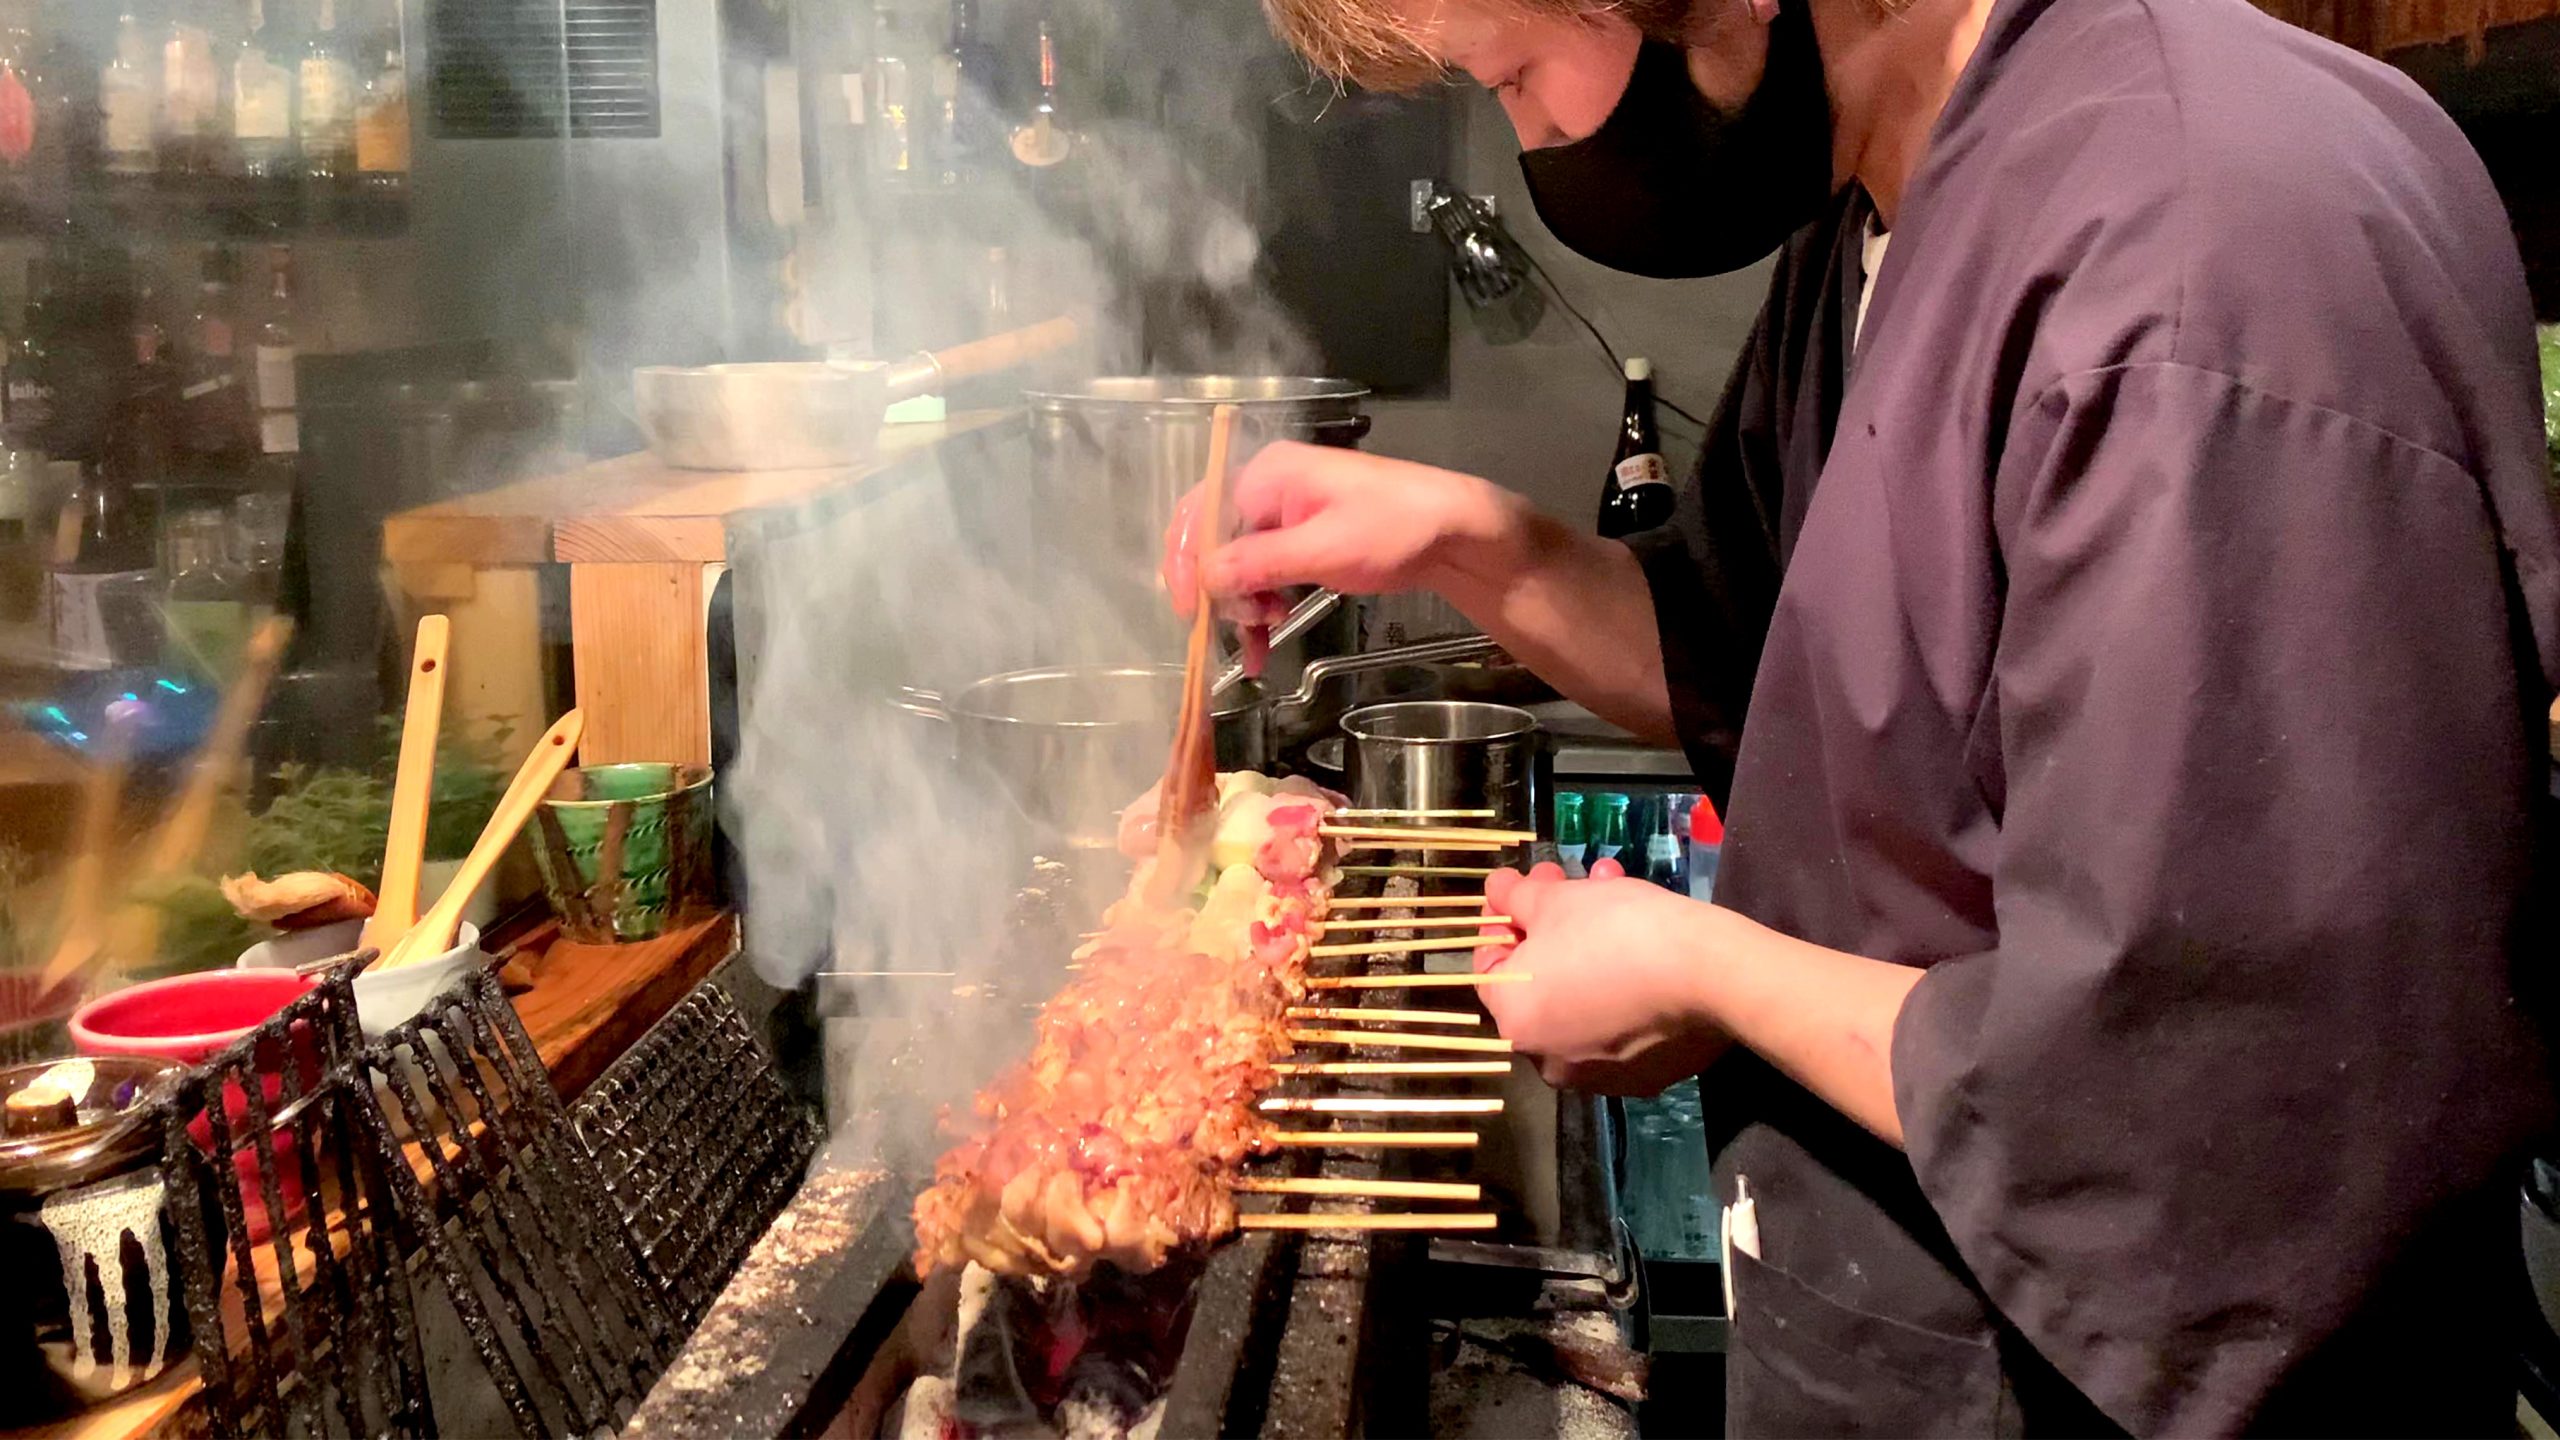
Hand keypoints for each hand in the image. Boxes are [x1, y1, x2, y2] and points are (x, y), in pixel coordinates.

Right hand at [1161, 442, 1521, 620]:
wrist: (1455, 531)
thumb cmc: (1395, 528)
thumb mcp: (1323, 549)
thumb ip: (1259, 563)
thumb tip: (1205, 578)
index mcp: (1266, 474)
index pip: (1200, 514)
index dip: (1185, 563)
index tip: (1191, 613)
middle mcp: (1267, 487)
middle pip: (1214, 542)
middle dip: (1222, 591)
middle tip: (1247, 624)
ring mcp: (1284, 513)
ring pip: (1237, 565)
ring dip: (1242, 605)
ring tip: (1264, 635)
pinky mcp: (1300, 538)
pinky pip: (1263, 572)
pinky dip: (1261, 606)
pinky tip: (1264, 643)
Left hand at [1472, 862, 1732, 1094]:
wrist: (1710, 974)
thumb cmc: (1614, 931)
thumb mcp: (1556, 901)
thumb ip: (1515, 897)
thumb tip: (1497, 890)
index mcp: (1516, 1025)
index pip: (1490, 965)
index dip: (1503, 917)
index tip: (1525, 888)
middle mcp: (1549, 1062)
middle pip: (1539, 980)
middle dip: (1553, 924)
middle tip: (1572, 883)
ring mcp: (1601, 1075)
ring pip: (1582, 996)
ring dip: (1588, 945)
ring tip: (1614, 894)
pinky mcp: (1647, 1075)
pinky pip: (1621, 1021)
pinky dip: (1622, 983)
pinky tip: (1643, 943)